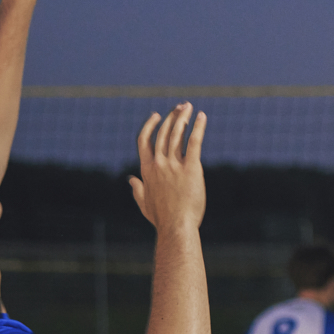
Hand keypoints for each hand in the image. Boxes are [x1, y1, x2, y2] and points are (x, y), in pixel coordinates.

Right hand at [129, 103, 206, 231]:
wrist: (176, 226)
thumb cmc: (162, 218)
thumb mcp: (144, 203)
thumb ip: (137, 189)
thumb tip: (131, 179)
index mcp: (146, 169)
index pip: (144, 140)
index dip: (150, 125)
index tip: (157, 115)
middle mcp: (158, 163)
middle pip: (163, 133)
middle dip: (171, 117)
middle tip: (180, 106)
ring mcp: (174, 165)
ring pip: (177, 134)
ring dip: (183, 117)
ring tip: (189, 107)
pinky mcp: (191, 168)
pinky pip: (194, 142)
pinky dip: (198, 128)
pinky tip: (202, 117)